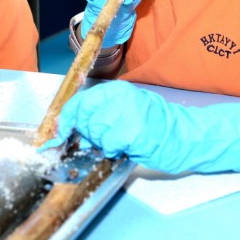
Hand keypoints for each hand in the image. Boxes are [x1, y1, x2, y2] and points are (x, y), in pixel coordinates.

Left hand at [43, 80, 239, 174]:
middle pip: (83, 120)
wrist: (184, 134)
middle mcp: (119, 97)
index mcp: (116, 91)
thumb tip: (70, 127)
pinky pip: (110, 145)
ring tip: (124, 140)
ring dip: (104, 143)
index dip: (65, 121)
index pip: (78, 103)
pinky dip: (116, 149)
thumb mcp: (127, 110)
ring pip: (95, 134)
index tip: (56, 136)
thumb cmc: (156, 124)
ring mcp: (126, 113)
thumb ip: (100, 115)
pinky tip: (130, 145)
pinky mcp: (132, 131)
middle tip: (107, 139)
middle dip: (89, 135)